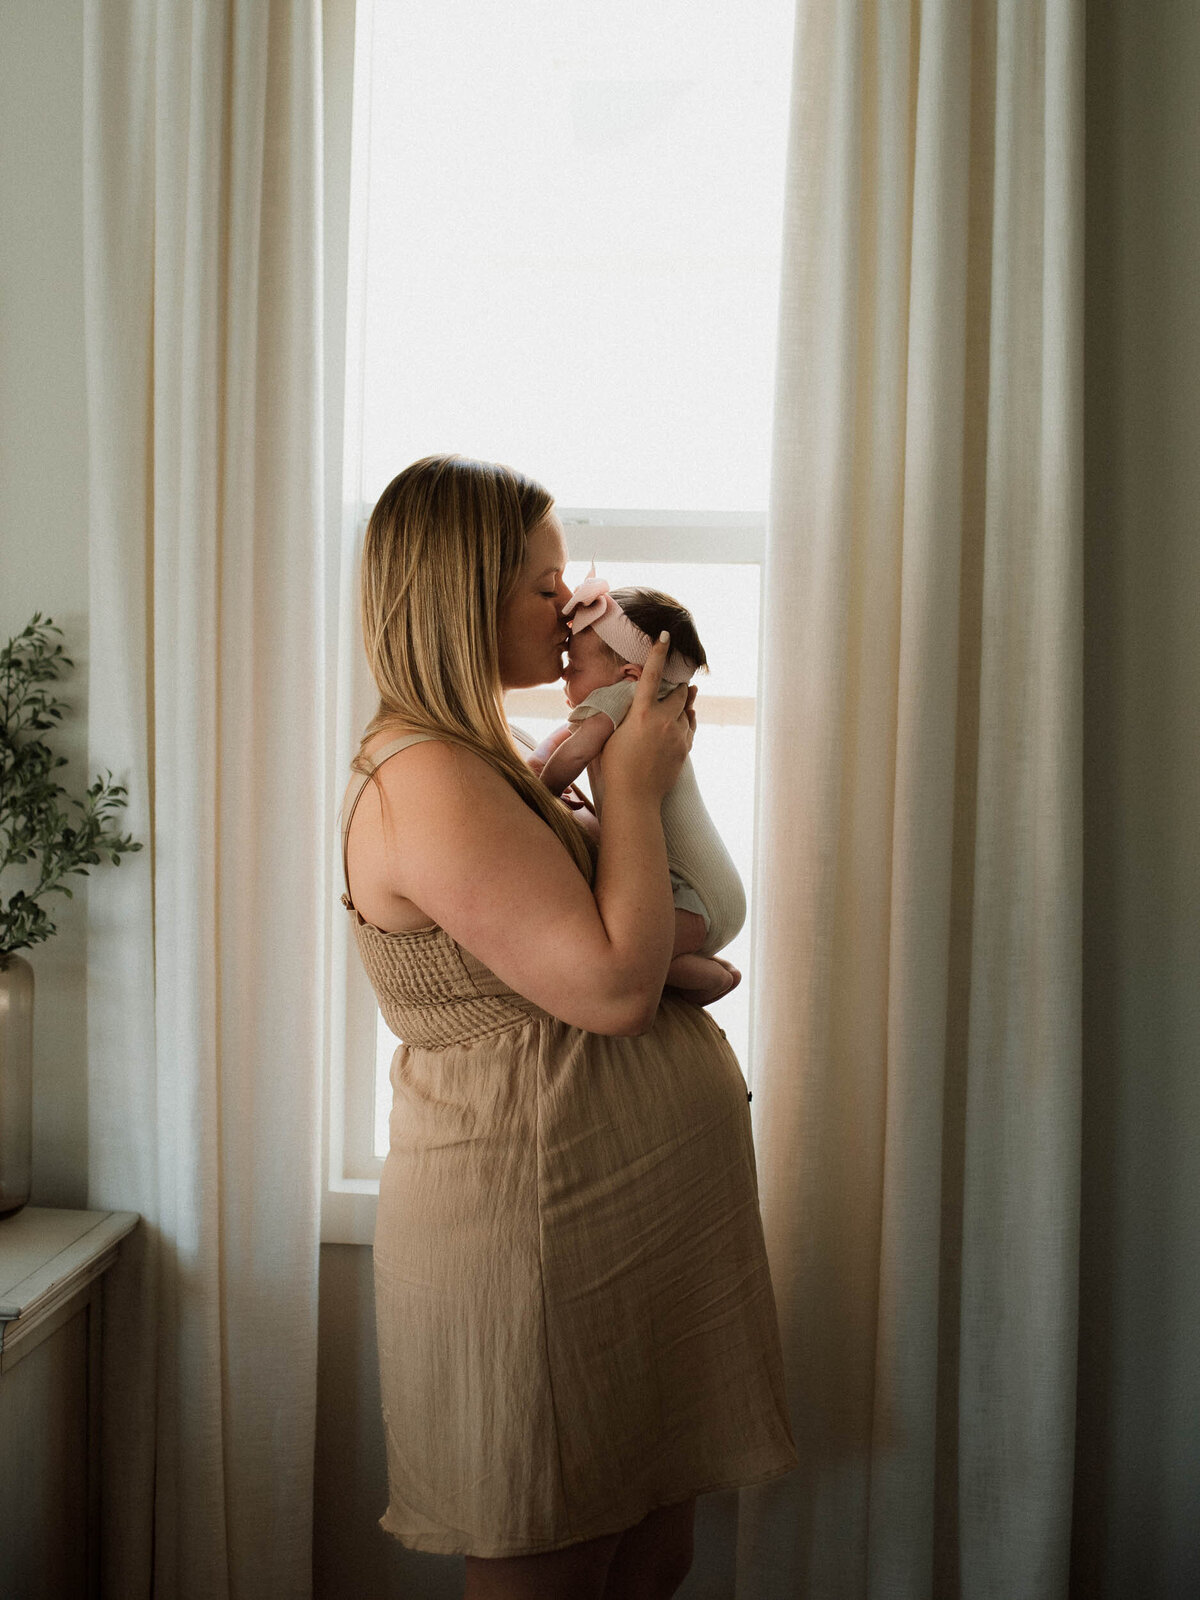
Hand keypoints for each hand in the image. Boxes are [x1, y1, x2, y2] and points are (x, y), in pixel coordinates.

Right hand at [602, 634, 696, 801]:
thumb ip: (620, 715)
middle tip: (678, 677)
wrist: (634, 798)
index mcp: (641, 713)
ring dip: (683, 703)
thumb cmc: (613, 767)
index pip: (652, 675)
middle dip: (678, 684)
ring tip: (683, 697)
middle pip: (678, 692)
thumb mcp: (611, 735)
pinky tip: (683, 720)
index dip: (659, 653)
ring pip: (686, 710)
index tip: (666, 636)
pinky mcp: (685, 749)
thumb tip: (620, 702)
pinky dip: (687, 720)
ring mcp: (677, 735)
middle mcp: (663, 720)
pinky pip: (690, 727)